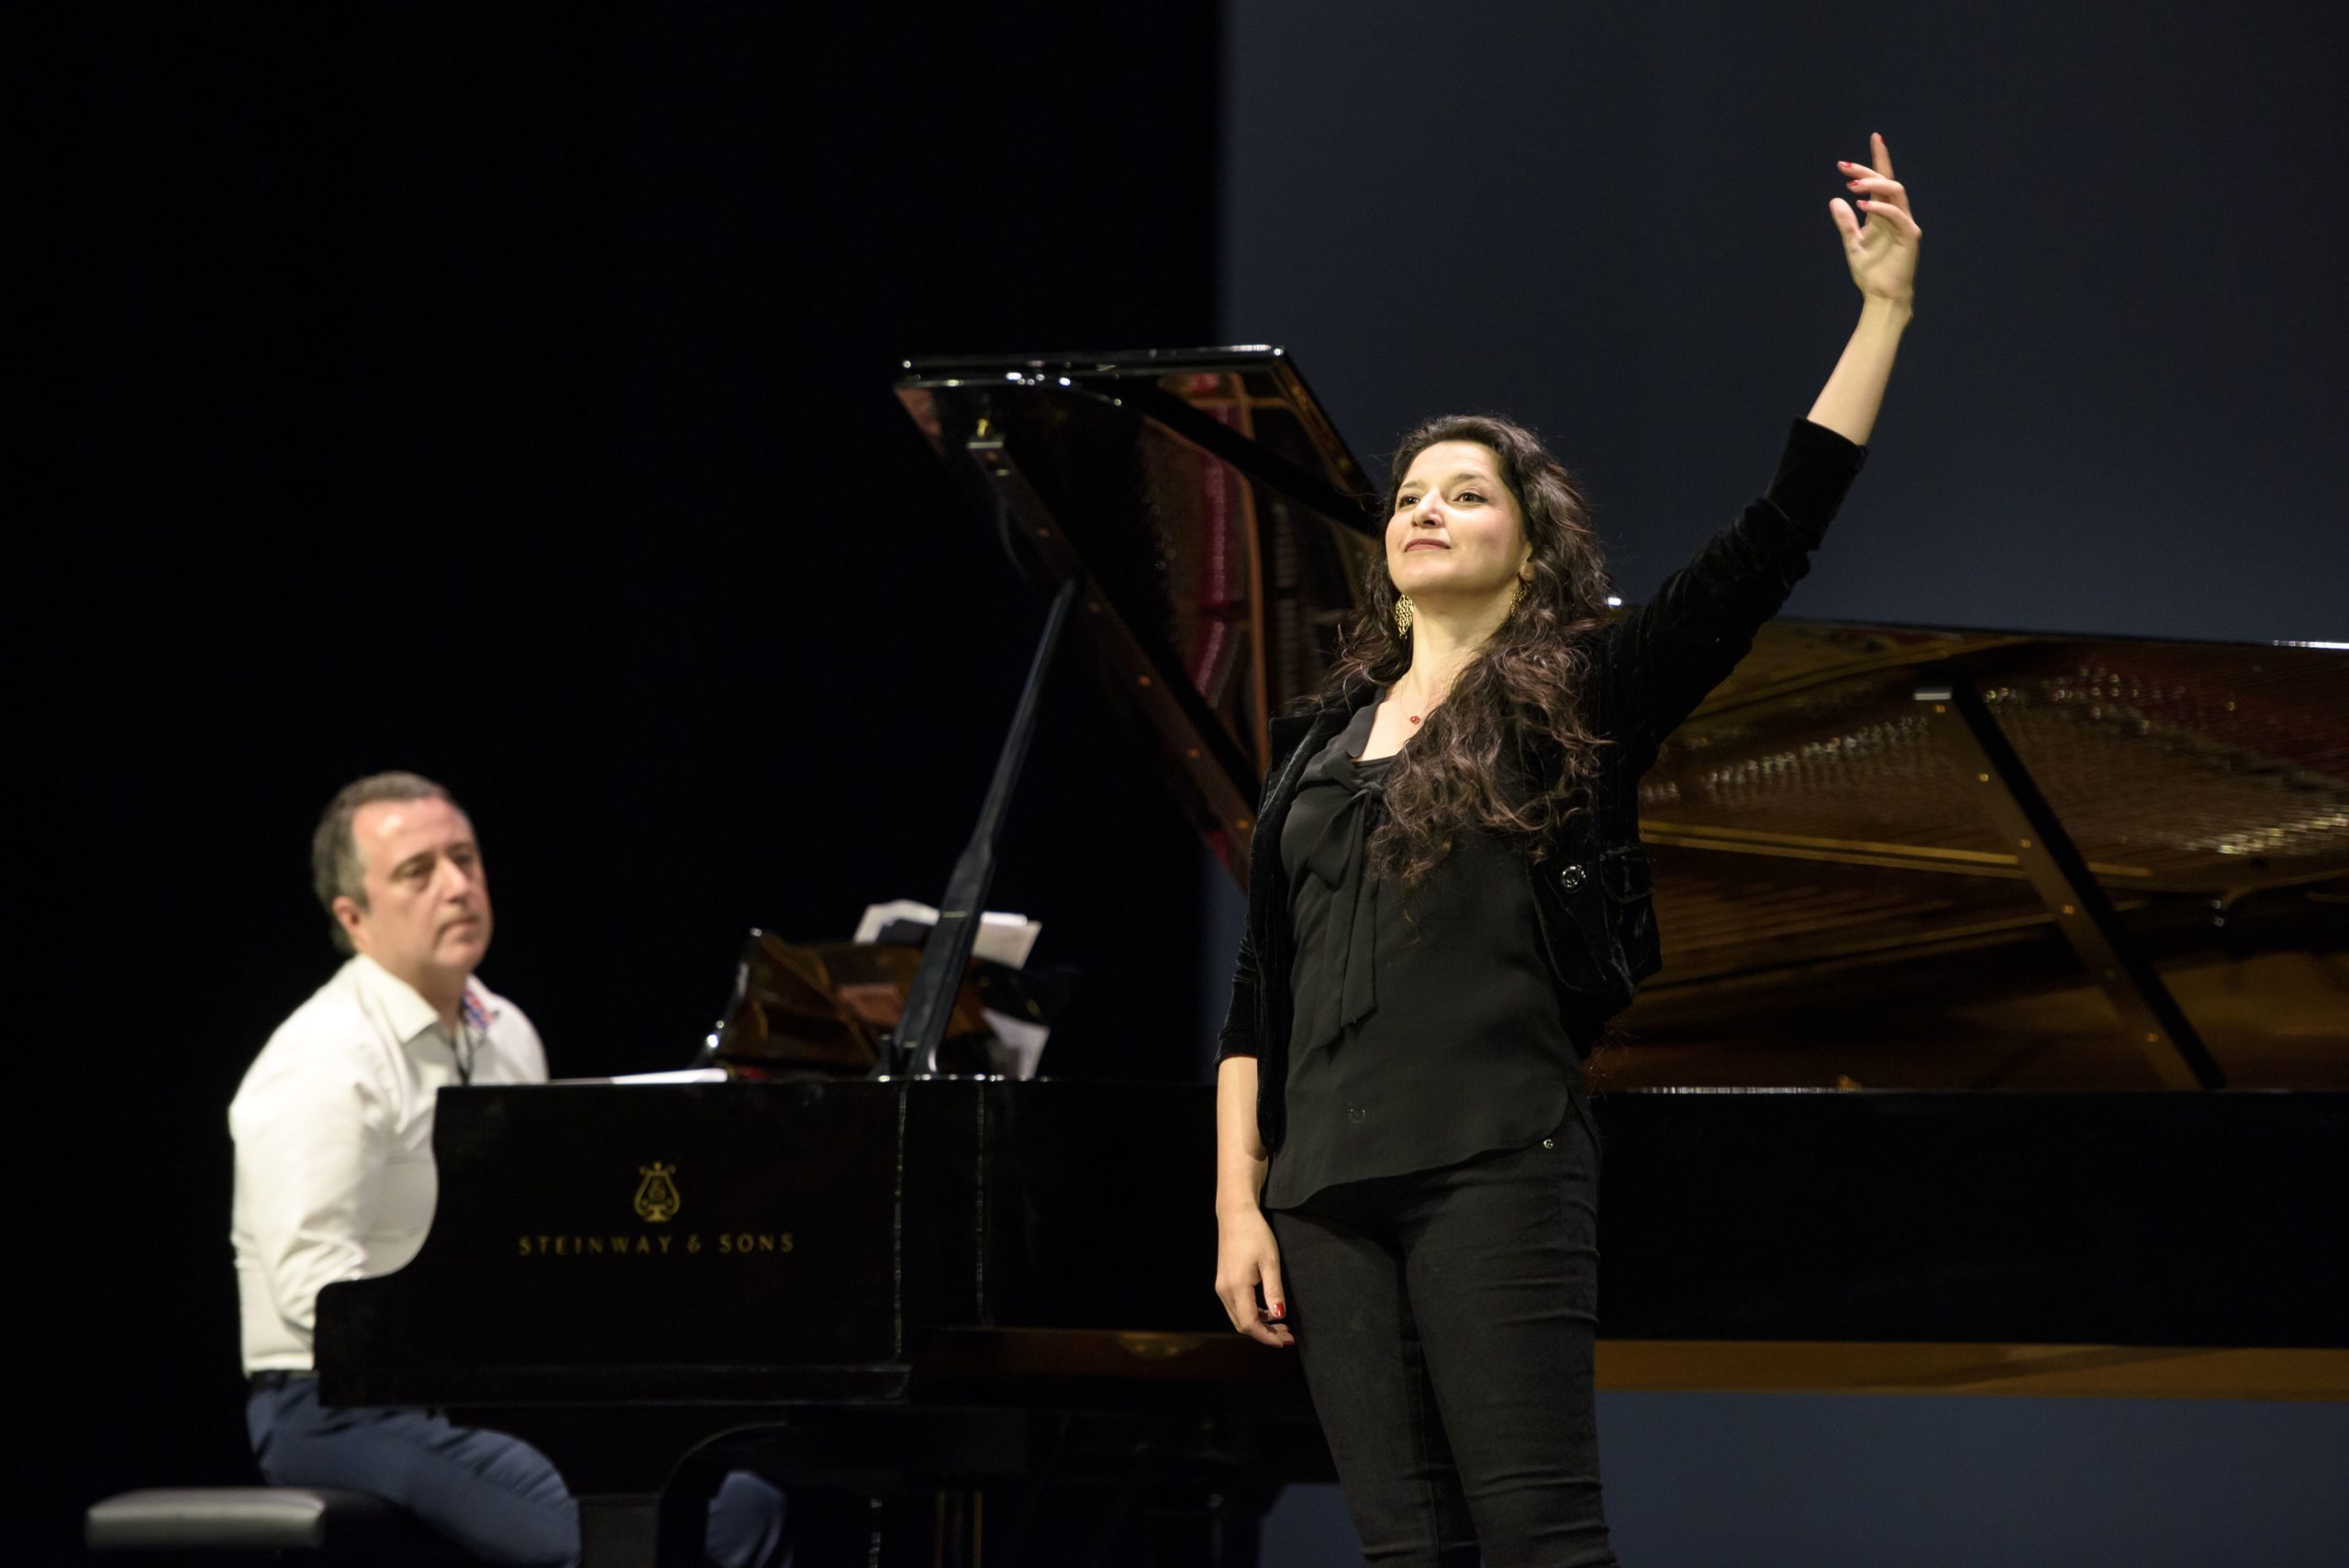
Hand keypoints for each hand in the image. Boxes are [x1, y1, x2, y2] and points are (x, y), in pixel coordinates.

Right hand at [1214, 1207, 1293, 1347]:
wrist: (1235, 1215)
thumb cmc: (1255, 1234)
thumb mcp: (1271, 1262)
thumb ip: (1274, 1291)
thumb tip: (1279, 1316)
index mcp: (1236, 1286)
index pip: (1250, 1323)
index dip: (1267, 1337)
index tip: (1285, 1341)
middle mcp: (1224, 1290)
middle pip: (1243, 1324)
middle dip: (1265, 1334)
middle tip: (1288, 1336)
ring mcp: (1221, 1287)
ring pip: (1239, 1317)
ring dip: (1259, 1325)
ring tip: (1282, 1326)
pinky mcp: (1223, 1282)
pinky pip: (1237, 1307)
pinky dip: (1252, 1314)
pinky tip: (1268, 1311)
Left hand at [1830, 131, 1919, 306]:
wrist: (1882, 297)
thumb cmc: (1870, 273)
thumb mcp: (1852, 244)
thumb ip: (1845, 222)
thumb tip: (1834, 199)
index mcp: (1883, 215)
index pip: (1882, 181)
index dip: (1878, 159)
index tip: (1873, 137)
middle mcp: (1896, 215)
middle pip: (1887, 182)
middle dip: (1867, 169)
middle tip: (1843, 166)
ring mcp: (1905, 224)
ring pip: (1895, 192)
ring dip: (1873, 184)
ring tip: (1851, 184)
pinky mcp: (1910, 236)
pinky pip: (1896, 214)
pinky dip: (1879, 207)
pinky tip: (1861, 204)